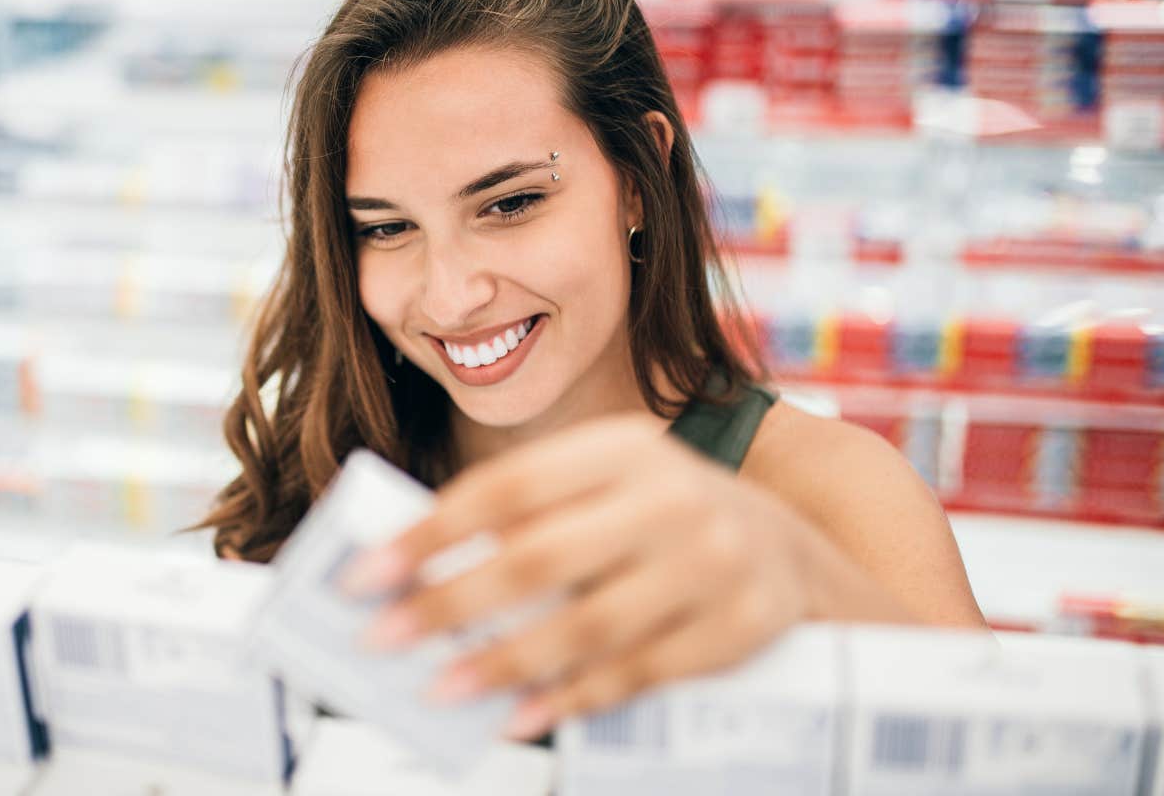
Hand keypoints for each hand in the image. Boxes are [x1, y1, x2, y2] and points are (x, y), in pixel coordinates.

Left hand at [342, 413, 817, 738]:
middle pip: (540, 558)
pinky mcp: (740, 627)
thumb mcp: (608, 484)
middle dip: (448, 603)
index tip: (367, 574)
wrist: (796, 551)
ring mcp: (713, 564)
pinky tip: (520, 714)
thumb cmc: (666, 515)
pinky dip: (573, 698)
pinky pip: (638, 673)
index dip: (430, 533)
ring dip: (502, 664)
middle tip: (383, 638)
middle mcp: (672, 498)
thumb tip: (417, 566)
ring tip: (440, 688)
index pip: (507, 487)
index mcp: (623, 448)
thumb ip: (530, 513)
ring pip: (586, 625)